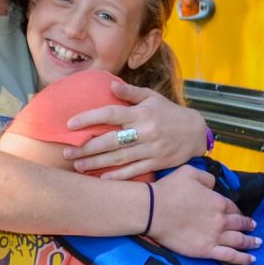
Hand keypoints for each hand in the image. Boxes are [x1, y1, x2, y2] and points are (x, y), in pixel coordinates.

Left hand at [64, 81, 206, 178]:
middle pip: (110, 141)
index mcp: (140, 113)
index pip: (110, 113)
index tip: (70, 124)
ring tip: (78, 166)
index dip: (89, 118)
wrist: (196, 133)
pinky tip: (102, 180)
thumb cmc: (169, 112)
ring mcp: (150, 149)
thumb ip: (130, 93)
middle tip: (67, 153)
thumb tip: (110, 85)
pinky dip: (118, 177)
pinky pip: (134, 171)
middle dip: (87, 148)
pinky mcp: (156, 163)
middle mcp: (144, 131)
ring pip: (119, 158)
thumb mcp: (152, 97)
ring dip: (96, 164)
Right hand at [149, 165, 260, 264]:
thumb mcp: (189, 172)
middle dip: (248, 224)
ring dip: (250, 242)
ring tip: (257, 242)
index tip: (238, 212)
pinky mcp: (206, 250)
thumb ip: (207, 177)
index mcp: (217, 201)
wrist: (152, 210)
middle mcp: (220, 220)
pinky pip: (230, 256)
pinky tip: (250, 258)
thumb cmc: (169, 190)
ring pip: (239, 240)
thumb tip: (215, 185)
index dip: (236, 209)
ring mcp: (214, 237)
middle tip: (253, 226)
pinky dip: (243, 258)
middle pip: (239, 224)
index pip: (232, 207)